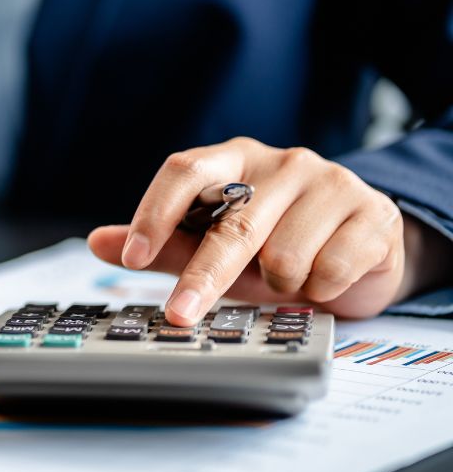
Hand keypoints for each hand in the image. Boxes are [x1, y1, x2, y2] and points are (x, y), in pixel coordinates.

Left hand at [88, 137, 415, 325]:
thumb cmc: (274, 246)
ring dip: (280, 284)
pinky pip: (331, 269)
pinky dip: (320, 289)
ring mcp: (332, 182)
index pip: (185, 171)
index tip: (134, 256)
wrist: (361, 253)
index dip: (155, 212)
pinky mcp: (374, 214)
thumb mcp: (214, 246)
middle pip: (232, 224)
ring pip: (284, 256)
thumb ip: (162, 244)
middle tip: (180, 314)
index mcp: (234, 157)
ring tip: (289, 277)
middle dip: (204, 277)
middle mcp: (283, 162)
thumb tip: (98, 241)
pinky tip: (325, 277)